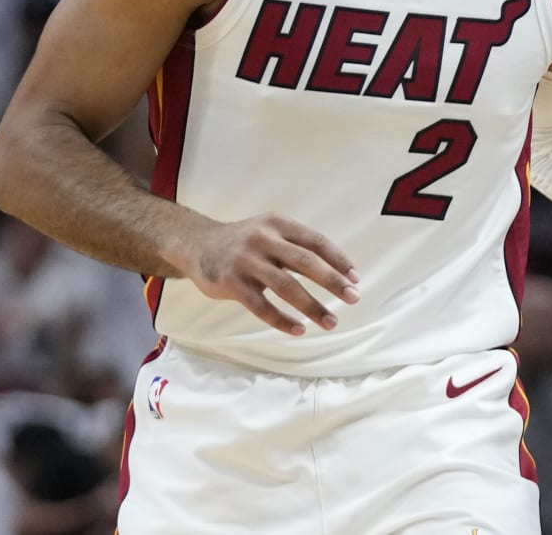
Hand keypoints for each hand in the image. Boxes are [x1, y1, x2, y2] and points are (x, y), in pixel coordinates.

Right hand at [182, 214, 359, 334]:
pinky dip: (282, 320)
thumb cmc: (244, 242)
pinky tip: (299, 329)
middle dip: (332, 281)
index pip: (316, 241)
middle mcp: (263, 238)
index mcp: (278, 223)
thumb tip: (337, 273)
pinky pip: (261, 306)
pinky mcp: (231, 282)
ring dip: (312, 306)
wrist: (196, 244)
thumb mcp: (269, 232)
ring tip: (331, 322)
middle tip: (354, 297)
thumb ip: (296, 247)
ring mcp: (246, 260)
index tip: (355, 279)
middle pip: (305, 261)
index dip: (338, 260)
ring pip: (286, 286)